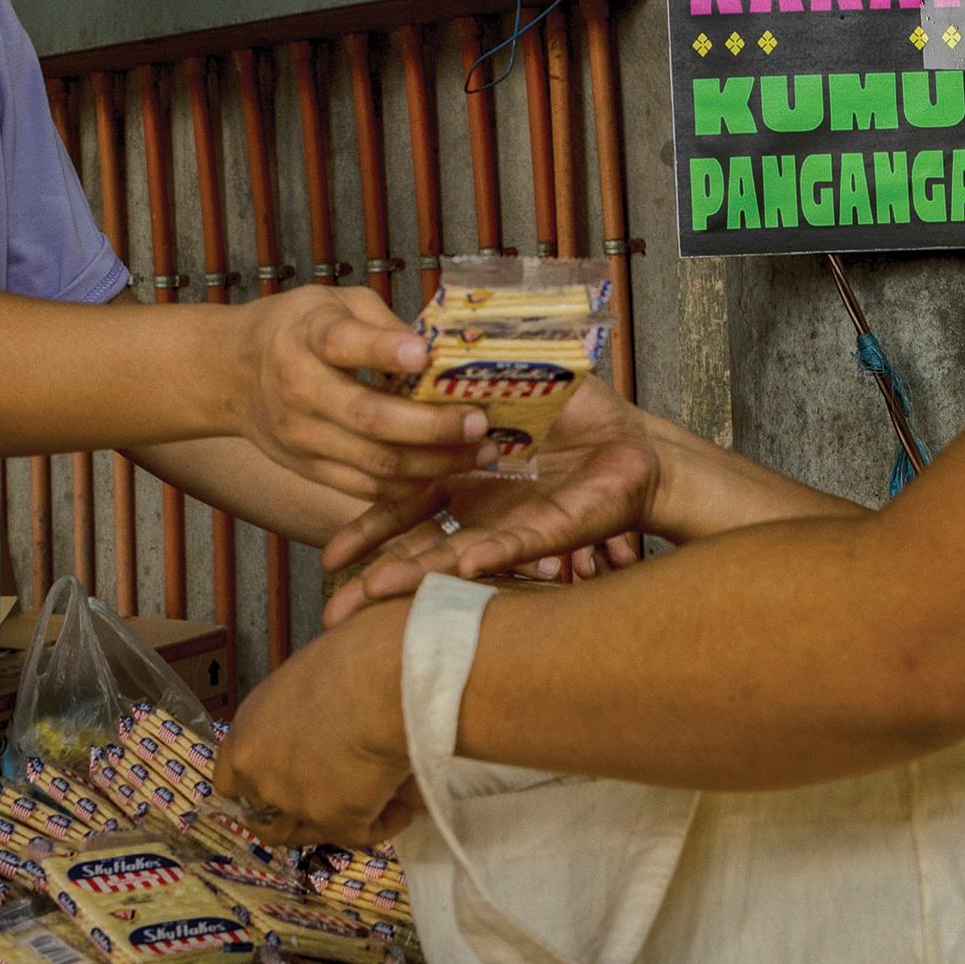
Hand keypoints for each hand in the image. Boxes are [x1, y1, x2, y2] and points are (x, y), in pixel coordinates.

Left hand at [213, 601, 416, 846]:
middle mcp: (259, 772)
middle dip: (298, 813)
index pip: (232, 780)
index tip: (288, 781)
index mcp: (248, 728)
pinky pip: (362, 834)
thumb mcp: (320, 643)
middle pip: (265, 817)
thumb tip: (335, 618)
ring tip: (377, 798)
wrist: (384, 679)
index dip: (260, 786)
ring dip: (340, 821)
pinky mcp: (335, 820)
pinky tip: (405, 803)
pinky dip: (386, 820)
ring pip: (311, 832)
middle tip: (334, 797)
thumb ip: (317, 656)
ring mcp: (294, 801)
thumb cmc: (360, 650)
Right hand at [219, 285, 499, 496]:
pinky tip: (446, 470)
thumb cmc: (295, 329)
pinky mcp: (309, 468)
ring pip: (376, 463)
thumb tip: (441, 348)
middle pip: (369, 418)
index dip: (385, 350)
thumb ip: (381, 323)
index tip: (426, 355)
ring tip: (480, 452)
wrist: (230, 374)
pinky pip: (366, 488)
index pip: (342, 344)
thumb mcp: (333, 302)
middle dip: (432, 426)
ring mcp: (303, 437)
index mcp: (306, 336)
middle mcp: (300, 390)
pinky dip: (412, 485)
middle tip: (479, 422)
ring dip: (436, 463)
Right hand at [320, 377, 661, 624]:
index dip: (366, 532)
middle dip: (376, 579)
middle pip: (416, 550)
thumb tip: (424, 351)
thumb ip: (465, 377)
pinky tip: (462, 568)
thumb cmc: (570, 417)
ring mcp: (510, 527)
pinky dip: (490, 557)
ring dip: (417, 577)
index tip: (332, 556)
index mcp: (459, 479)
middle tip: (335, 612)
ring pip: (454, 558)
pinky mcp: (550, 532)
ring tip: (376, 595)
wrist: (632, 440)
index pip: (401, 508)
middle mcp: (477, 513)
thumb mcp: (504, 385)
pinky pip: (515, 546)